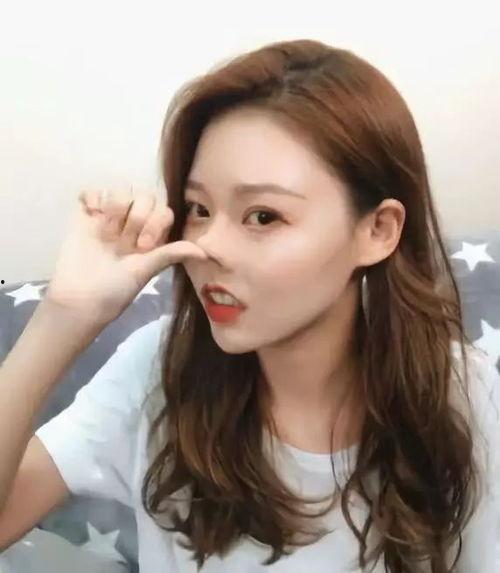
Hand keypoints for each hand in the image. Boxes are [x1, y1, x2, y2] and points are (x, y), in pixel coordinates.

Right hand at [44, 188, 206, 325]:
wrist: (79, 298)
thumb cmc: (115, 290)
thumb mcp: (146, 271)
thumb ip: (171, 254)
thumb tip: (205, 253)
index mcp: (151, 236)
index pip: (163, 210)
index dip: (156, 222)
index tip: (142, 246)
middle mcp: (132, 224)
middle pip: (144, 195)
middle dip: (136, 216)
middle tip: (125, 241)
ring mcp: (109, 218)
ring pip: (121, 190)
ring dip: (114, 208)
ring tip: (105, 232)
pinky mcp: (85, 216)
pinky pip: (92, 191)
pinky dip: (92, 197)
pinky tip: (90, 213)